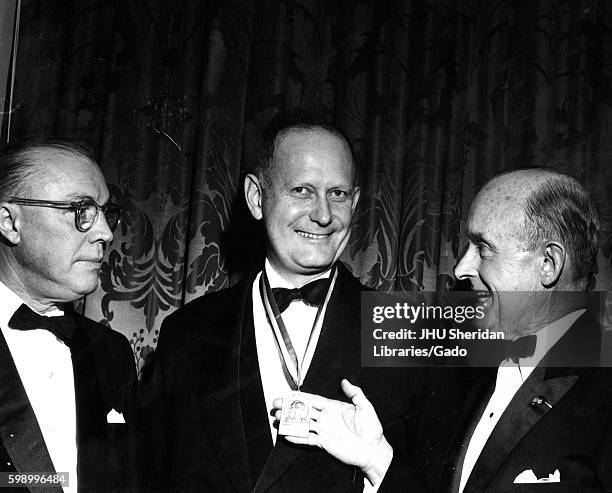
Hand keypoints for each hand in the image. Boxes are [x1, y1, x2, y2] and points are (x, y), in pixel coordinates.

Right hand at [272, 379, 392, 485]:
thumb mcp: (365, 407)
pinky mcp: (324, 443)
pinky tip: (286, 436)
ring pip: (303, 424)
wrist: (373, 450)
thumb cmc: (371, 428)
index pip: (313, 400)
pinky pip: (307, 440)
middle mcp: (326, 418)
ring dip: (290, 422)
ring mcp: (323, 431)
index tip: (288, 394)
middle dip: (289, 408)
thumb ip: (355, 393)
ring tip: (277, 419)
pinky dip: (297, 438)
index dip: (300, 397)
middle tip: (276, 405)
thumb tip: (344, 381)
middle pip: (304, 411)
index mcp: (333, 407)